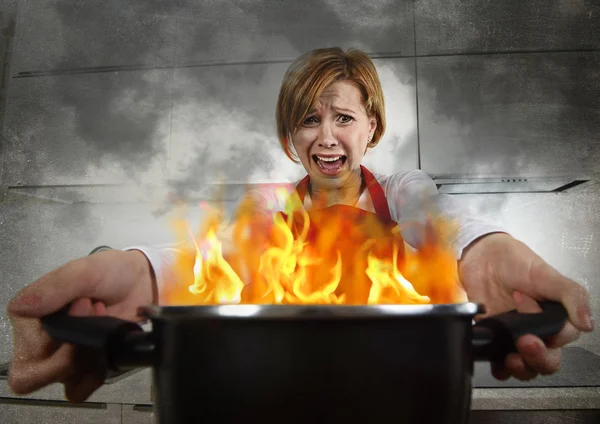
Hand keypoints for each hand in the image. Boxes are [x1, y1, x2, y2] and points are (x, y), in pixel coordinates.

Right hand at [7, 249, 155, 401]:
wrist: (142, 281)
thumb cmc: (111, 272)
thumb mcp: (84, 271)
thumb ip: (54, 287)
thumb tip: (23, 307)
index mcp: (30, 317)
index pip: (24, 353)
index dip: (54, 340)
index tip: (82, 307)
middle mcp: (41, 339)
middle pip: (35, 375)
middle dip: (68, 356)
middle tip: (91, 325)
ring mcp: (62, 354)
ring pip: (61, 381)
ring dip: (86, 360)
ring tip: (102, 328)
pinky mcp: (84, 364)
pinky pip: (80, 388)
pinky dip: (95, 374)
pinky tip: (106, 348)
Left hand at [458, 233, 593, 380]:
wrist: (481, 256)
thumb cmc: (515, 262)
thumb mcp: (546, 274)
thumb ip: (570, 295)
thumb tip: (586, 323)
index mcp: (556, 317)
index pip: (564, 339)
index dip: (554, 334)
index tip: (535, 313)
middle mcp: (538, 330)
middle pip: (548, 360)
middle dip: (539, 358)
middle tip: (525, 342)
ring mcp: (516, 335)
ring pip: (527, 366)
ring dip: (522, 369)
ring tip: (511, 358)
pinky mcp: (495, 338)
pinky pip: (500, 362)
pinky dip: (500, 369)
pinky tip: (497, 366)